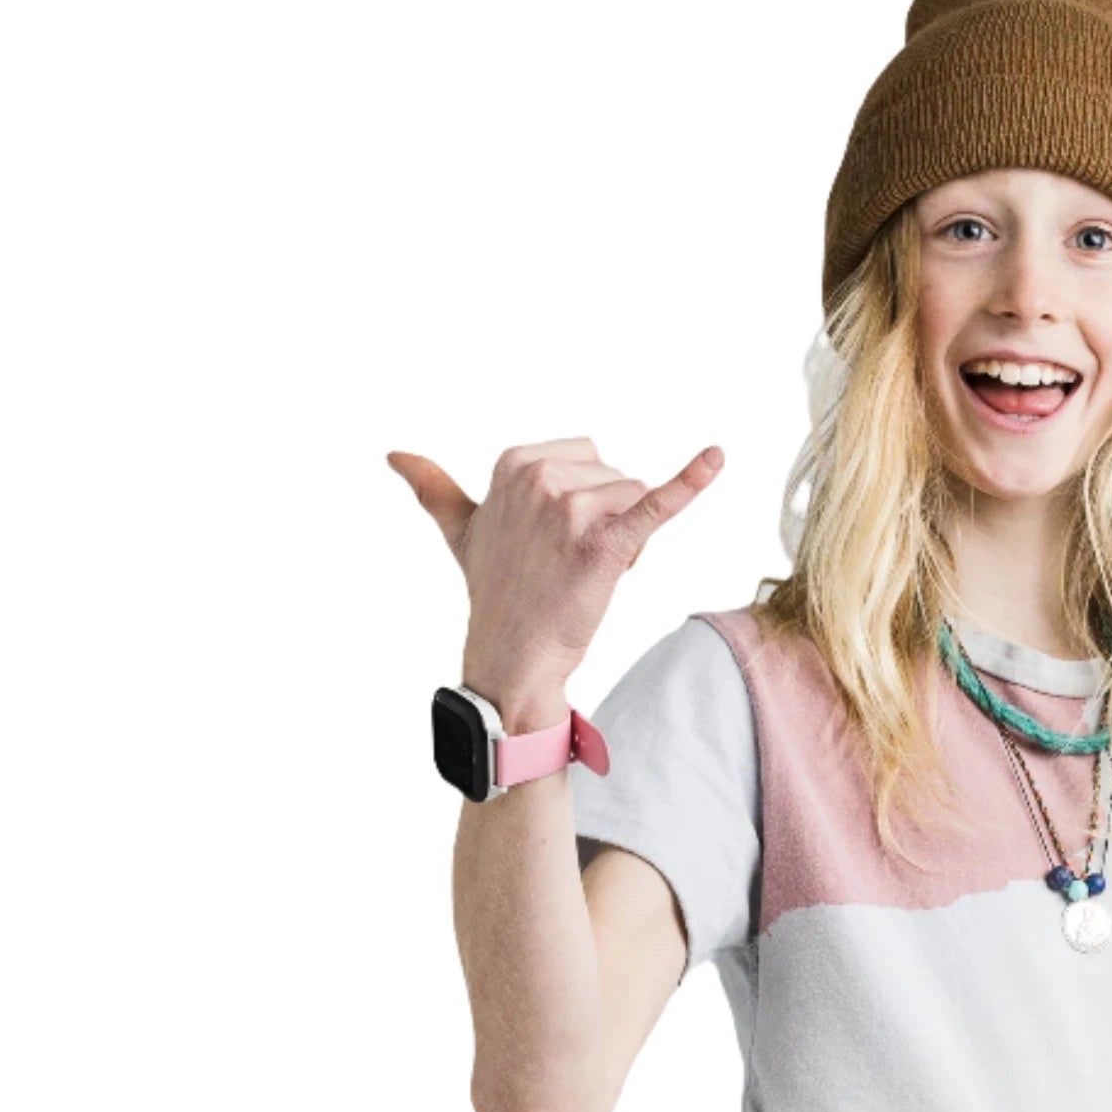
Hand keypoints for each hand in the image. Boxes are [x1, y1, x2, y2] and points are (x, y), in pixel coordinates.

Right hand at [387, 436, 724, 722]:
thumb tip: (395, 454)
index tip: (553, 538)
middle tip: (570, 561)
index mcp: (514, 461)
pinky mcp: (603, 543)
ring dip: (624, 538)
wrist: (512, 656)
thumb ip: (434, 488)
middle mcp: (539, 477)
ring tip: (586, 573)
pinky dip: (691, 482)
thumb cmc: (496, 592)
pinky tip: (717, 459)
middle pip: (615, 477)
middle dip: (606, 518)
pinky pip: (655, 505)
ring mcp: (570, 509)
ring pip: (635, 500)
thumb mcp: (461, 531)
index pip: (587, 459)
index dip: (584, 499)